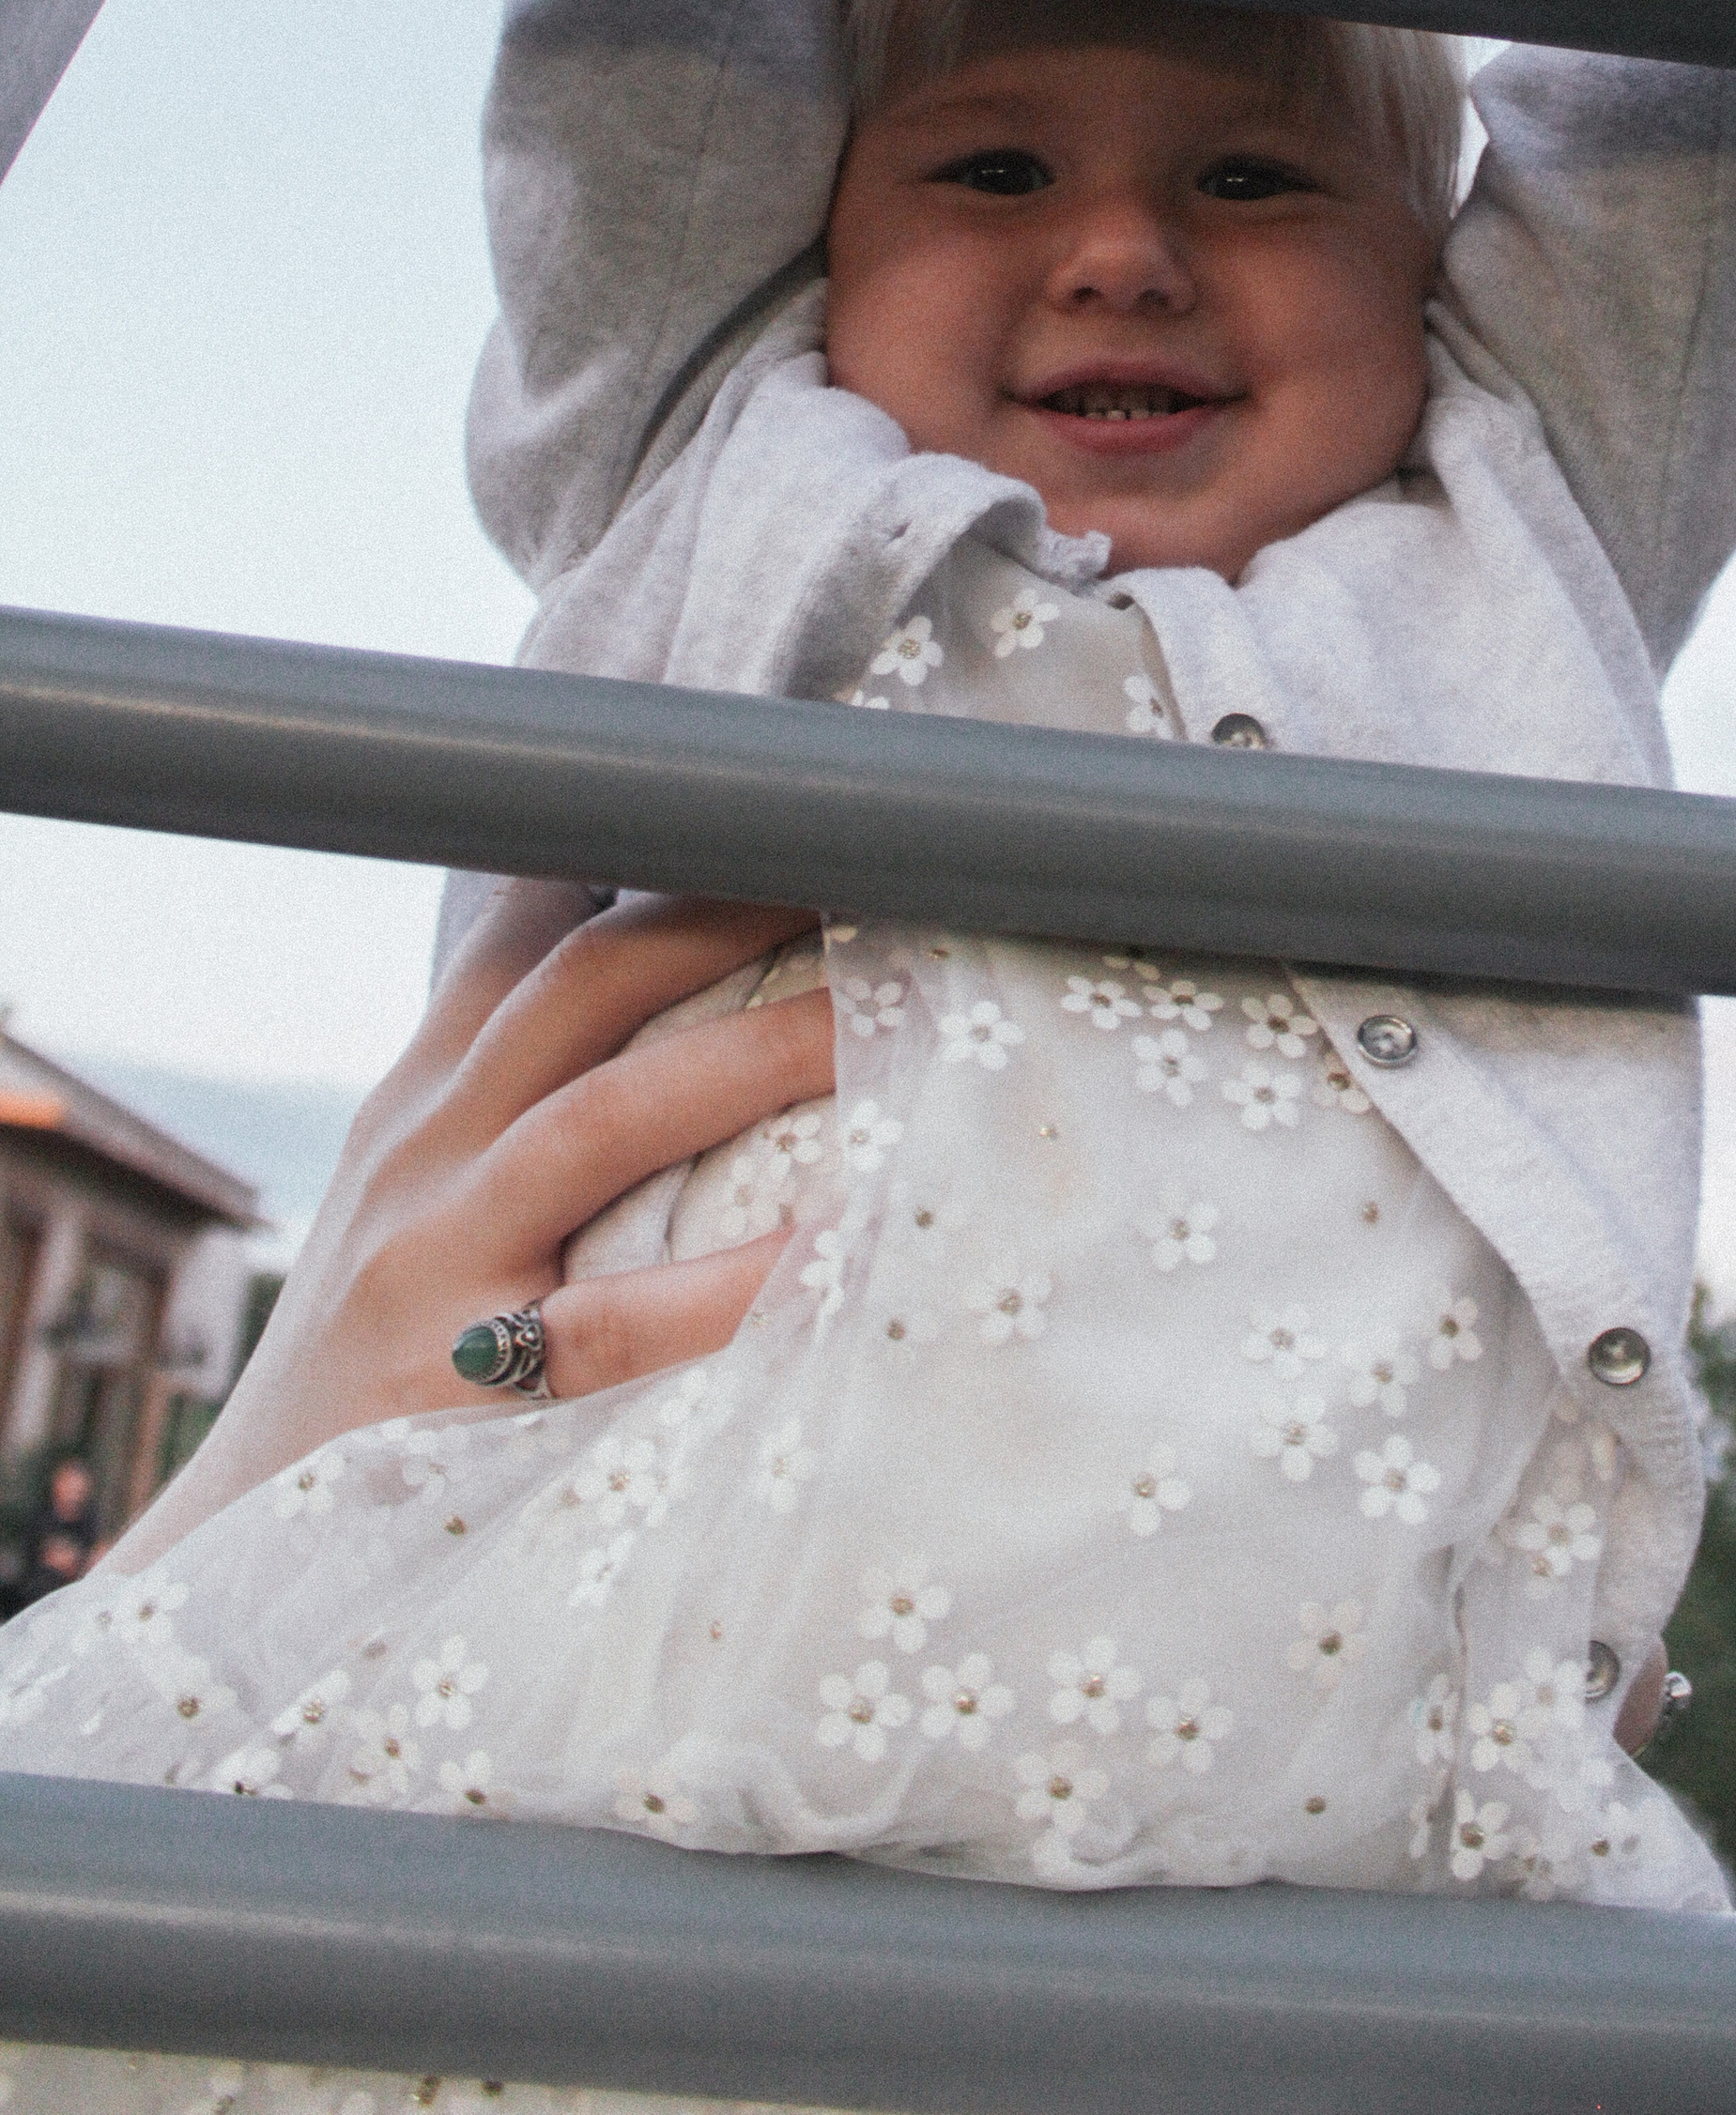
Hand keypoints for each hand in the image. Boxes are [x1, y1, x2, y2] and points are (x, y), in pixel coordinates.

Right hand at [108, 882, 832, 1571]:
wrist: (234, 1550)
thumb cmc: (378, 1364)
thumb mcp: (409, 1205)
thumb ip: (515, 1105)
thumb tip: (659, 1002)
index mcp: (421, 1104)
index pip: (522, 929)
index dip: (640, 847)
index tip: (759, 800)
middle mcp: (426, 1157)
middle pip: (585, 984)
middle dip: (728, 914)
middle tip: (870, 876)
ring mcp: (442, 1267)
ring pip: (610, 1115)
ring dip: (759, 1055)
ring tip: (886, 1021)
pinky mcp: (470, 1394)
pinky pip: (623, 1323)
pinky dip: (737, 1283)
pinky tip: (834, 1250)